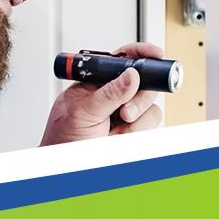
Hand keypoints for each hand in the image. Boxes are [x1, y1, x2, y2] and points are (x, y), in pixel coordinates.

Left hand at [39, 42, 165, 145]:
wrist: (68, 164)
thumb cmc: (63, 137)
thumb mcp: (81, 112)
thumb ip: (108, 94)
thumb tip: (131, 75)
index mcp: (96, 81)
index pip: (121, 58)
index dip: (140, 53)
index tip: (155, 54)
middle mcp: (114, 93)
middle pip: (144, 80)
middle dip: (139, 97)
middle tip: (124, 112)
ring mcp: (126, 109)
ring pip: (150, 103)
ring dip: (135, 119)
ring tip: (114, 129)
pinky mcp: (135, 126)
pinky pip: (151, 121)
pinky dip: (137, 130)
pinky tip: (119, 135)